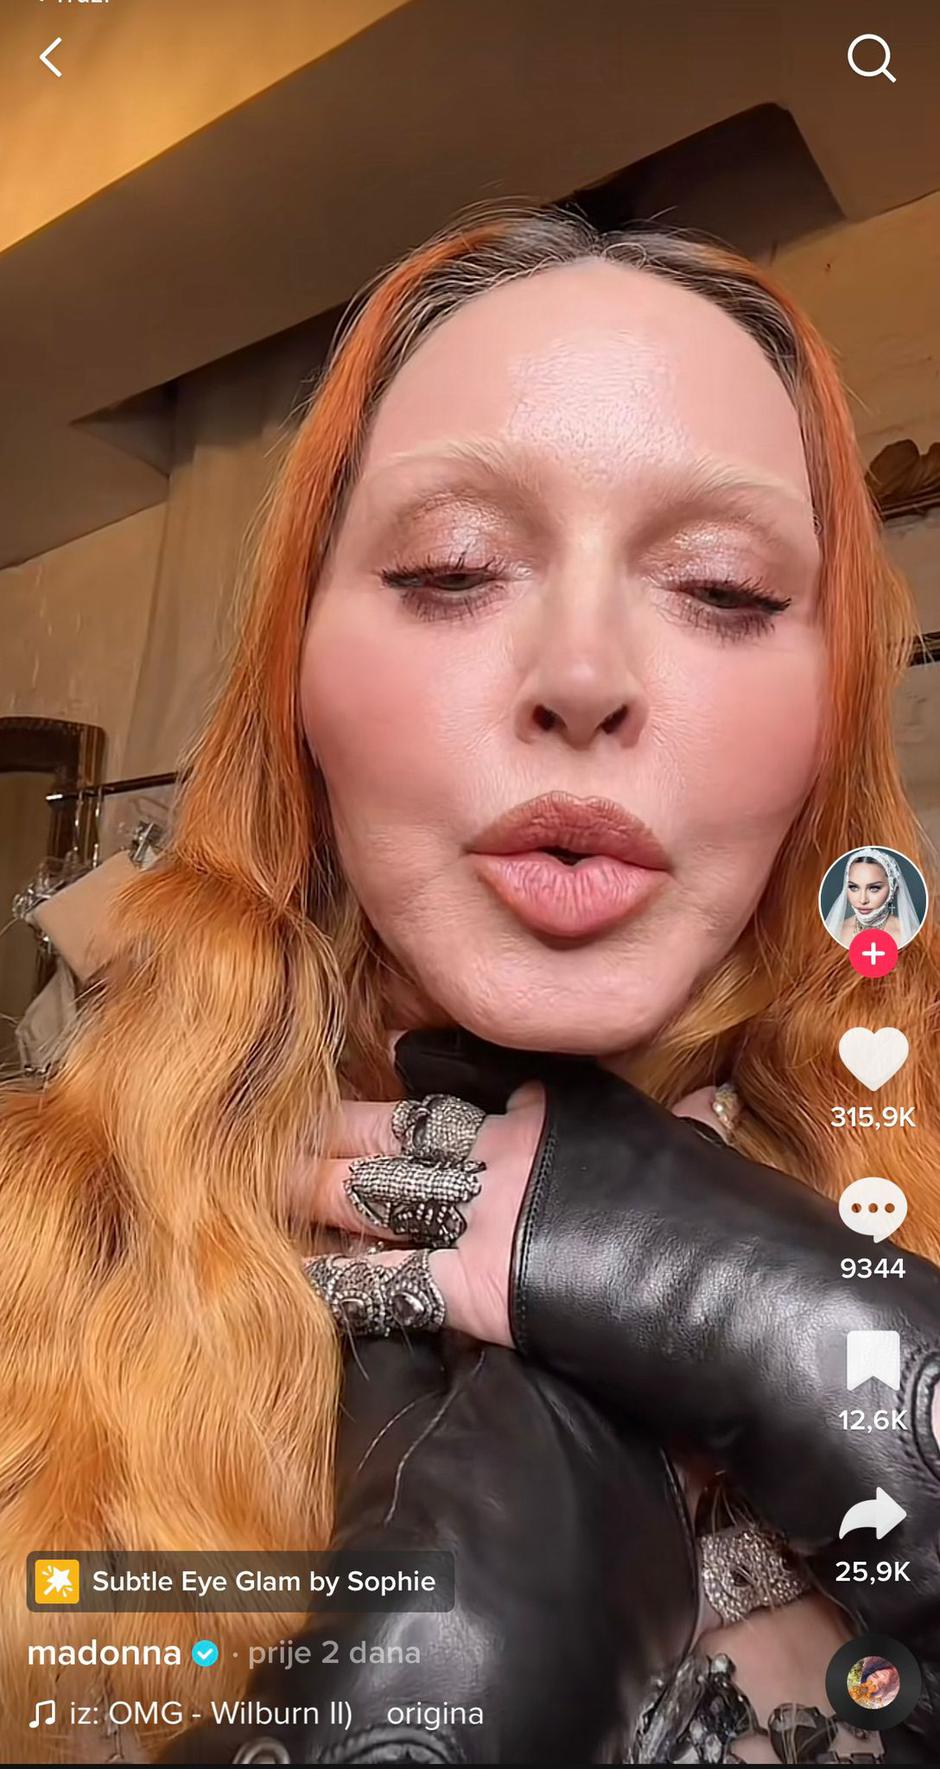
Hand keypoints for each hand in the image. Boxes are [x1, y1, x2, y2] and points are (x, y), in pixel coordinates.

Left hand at [296, 1039, 721, 1345]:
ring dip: (316, 1188)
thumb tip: (707, 1103)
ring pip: (378, 1189)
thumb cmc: (732, 1218)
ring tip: (265, 1182)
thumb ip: (681, 1122)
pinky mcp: (480, 1285)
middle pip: (405, 1125)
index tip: (385, 1060)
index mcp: (562, 1103)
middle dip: (340, 1127)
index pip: (474, 1069)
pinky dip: (345, 1280)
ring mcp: (490, 1212)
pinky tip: (302, 1276)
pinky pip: (392, 1280)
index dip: (420, 1066)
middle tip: (282, 1122)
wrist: (747, 1290)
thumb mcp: (698, 1148)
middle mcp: (514, 1146)